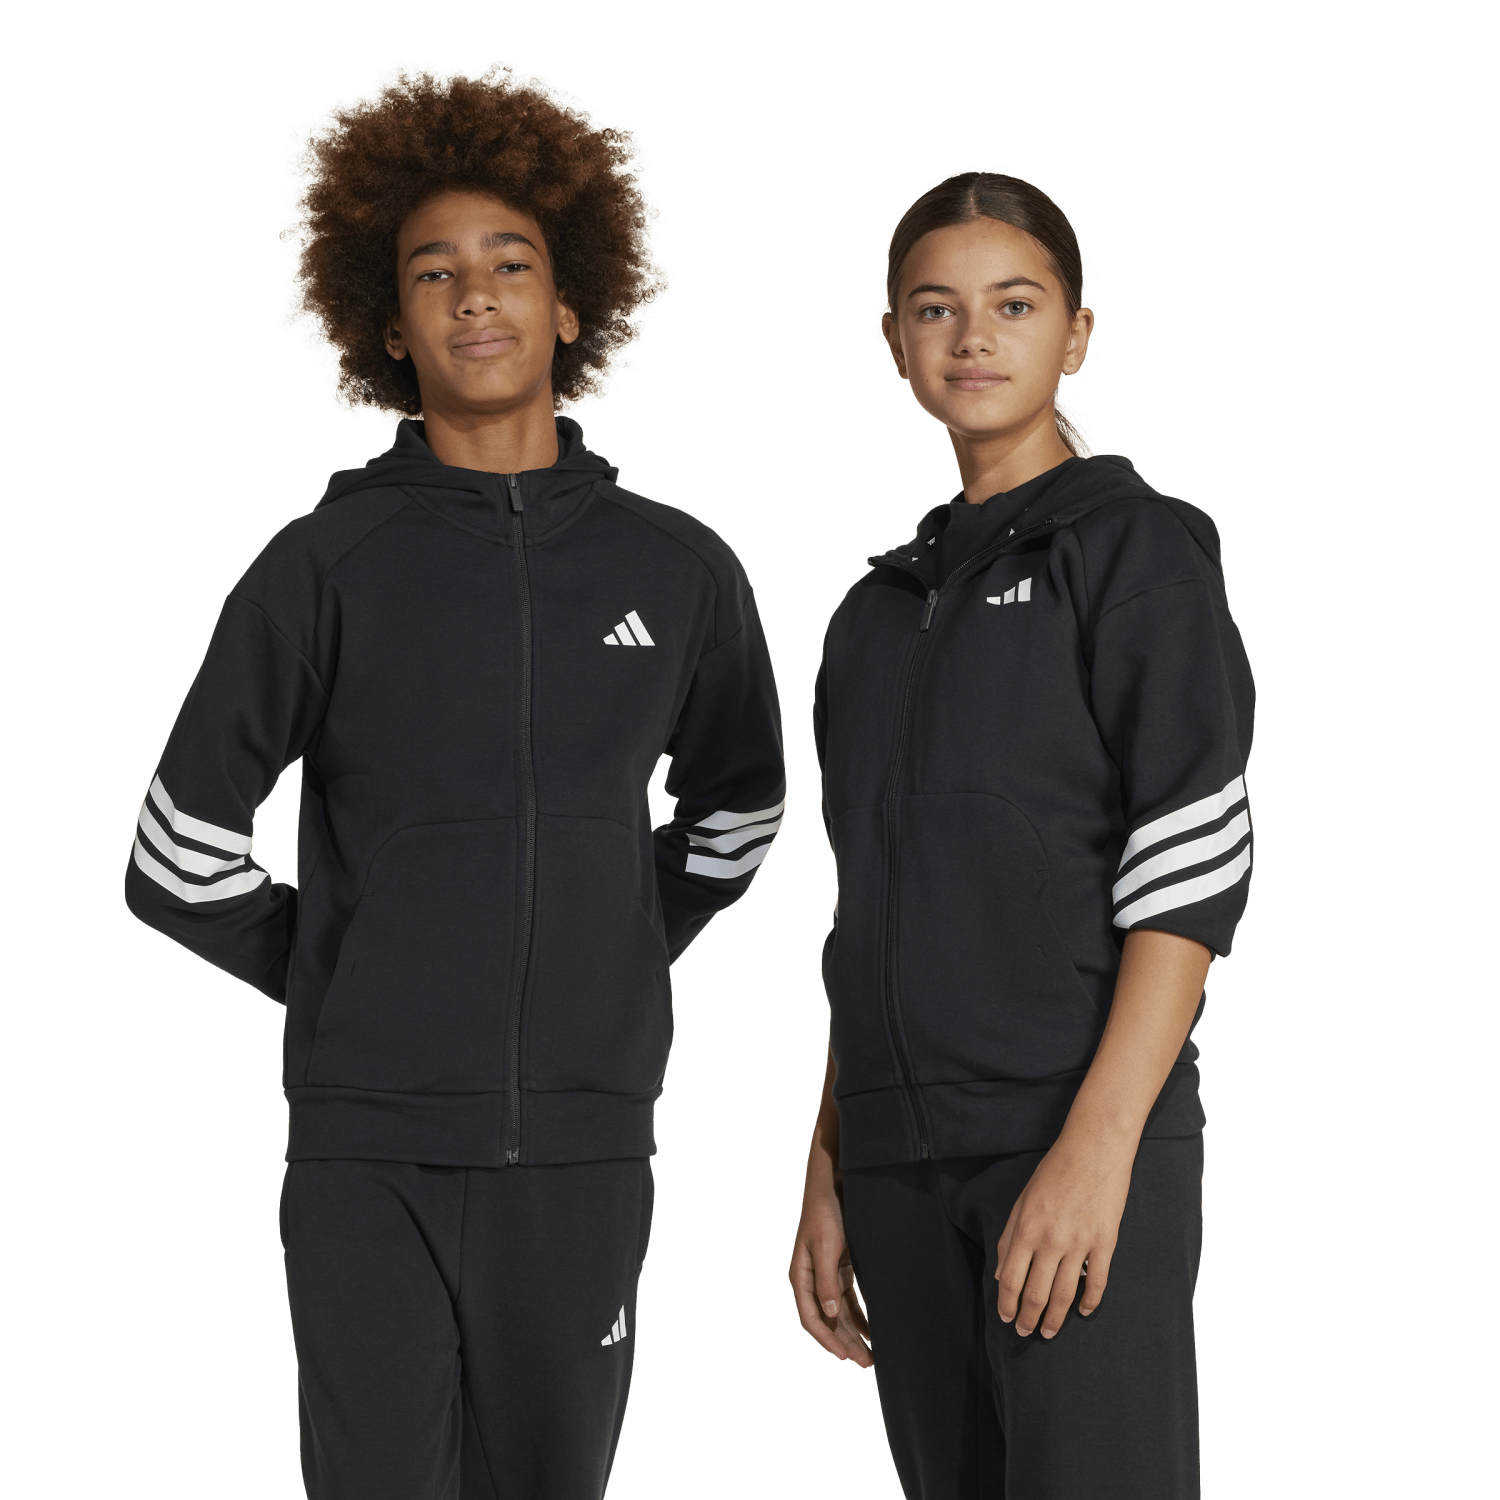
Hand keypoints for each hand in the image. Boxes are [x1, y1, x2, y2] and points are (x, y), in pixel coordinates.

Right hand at [789, 1175, 872, 1367]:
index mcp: (801, 1277)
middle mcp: (811, 1280)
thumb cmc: (825, 1214)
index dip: (827, 1340)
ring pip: (838, 1313)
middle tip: (866, 1362)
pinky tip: (871, 1330)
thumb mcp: (826, 1247)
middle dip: (845, 1342)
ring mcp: (825, 1275)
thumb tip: (828, 1315)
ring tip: (870, 1355)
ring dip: (852, 1333)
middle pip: (827, 1321)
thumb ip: (826, 1282)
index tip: (845, 1356)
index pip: (812, 1318)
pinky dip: (858, 1315)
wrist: (832, 1185)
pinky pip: (848, 1300)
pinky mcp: (839, 1268)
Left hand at [994, 1129, 1134, 1338]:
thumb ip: (1011, 1236)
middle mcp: (1051, 1241)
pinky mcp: (1105, 1243)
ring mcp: (1080, 1244)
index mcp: (1027, 1229)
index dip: (1007, 1303)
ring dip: (1055, 1319)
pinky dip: (1089, 1302)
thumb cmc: (1055, 1171)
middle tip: (1025, 1332)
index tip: (1006, 1317)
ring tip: (1049, 1332)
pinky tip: (1083, 1311)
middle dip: (1028, 1318)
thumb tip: (1002, 1271)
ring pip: (1065, 1295)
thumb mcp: (1023, 1200)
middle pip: (1036, 1293)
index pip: (1011, 1279)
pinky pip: (1097, 1282)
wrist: (1094, 1150)